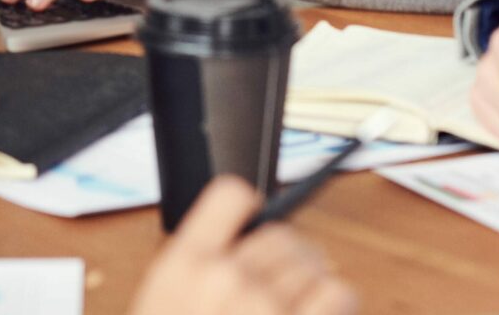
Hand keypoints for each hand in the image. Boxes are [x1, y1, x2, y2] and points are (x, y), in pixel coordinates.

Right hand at [129, 177, 356, 314]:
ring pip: (312, 262)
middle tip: (281, 283)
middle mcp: (226, 277)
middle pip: (282, 233)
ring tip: (296, 306)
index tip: (255, 221)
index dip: (249, 206)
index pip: (232, 194)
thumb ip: (194, 272)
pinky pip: (337, 292)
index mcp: (184, 263)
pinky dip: (336, 302)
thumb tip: (236, 249)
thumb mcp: (160, 302)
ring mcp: (265, 304)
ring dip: (311, 282)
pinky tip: (322, 313)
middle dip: (288, 256)